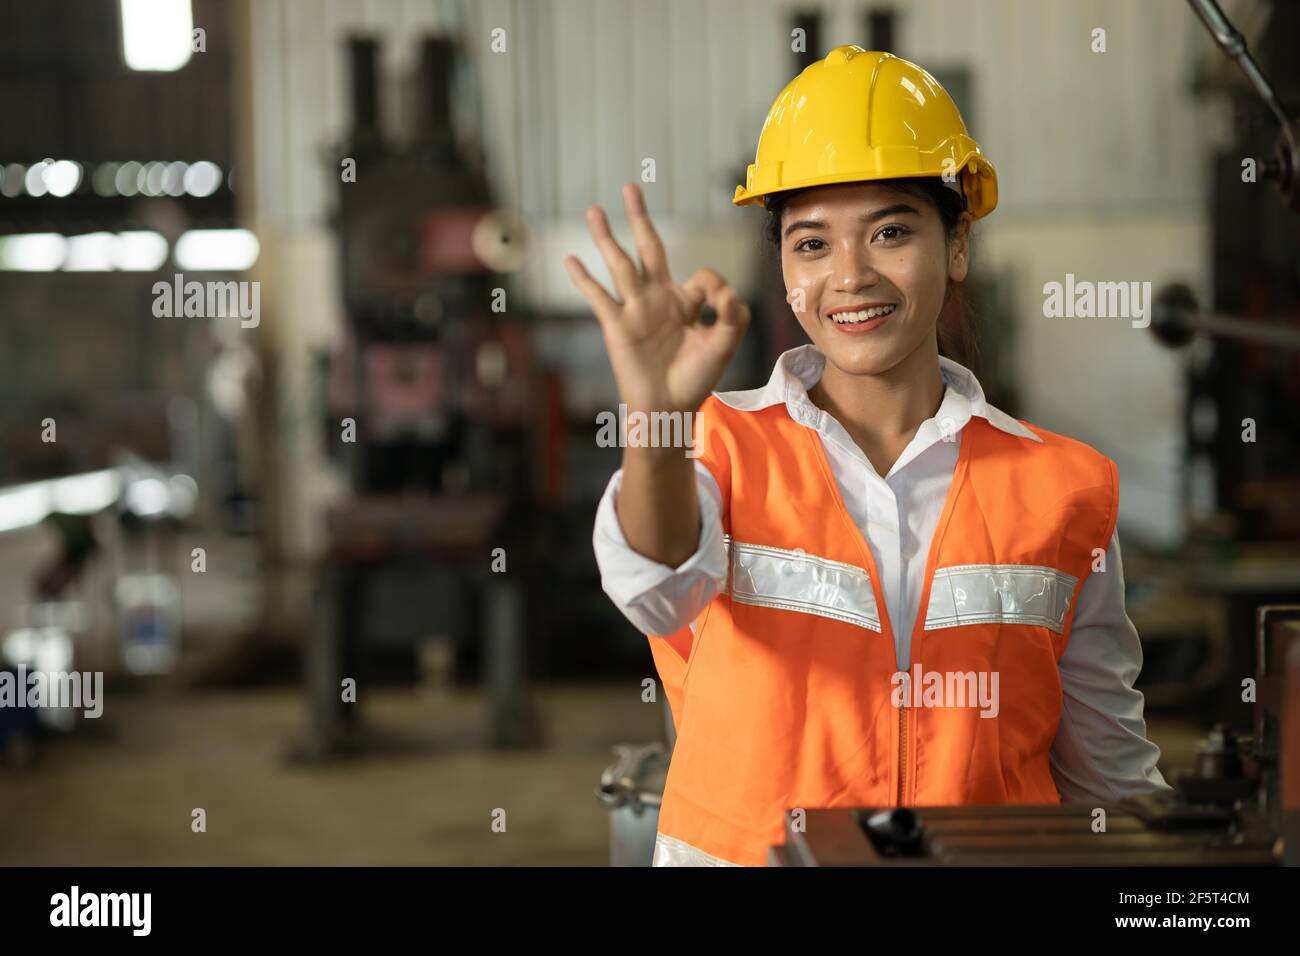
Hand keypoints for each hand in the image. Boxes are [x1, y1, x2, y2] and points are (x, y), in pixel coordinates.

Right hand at [564, 183, 750, 414]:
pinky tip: (569, 260)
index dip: (715, 286)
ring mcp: (634, 309)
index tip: (719, 306)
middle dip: (640, 217)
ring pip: (619, 264)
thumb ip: (732, 314)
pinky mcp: (616, 325)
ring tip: (594, 210)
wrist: (668, 407)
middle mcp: (657, 298)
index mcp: (685, 301)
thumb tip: (722, 291)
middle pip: (648, 248)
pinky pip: (597, 296)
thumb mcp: (724, 344)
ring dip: (606, 237)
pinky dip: (583, 278)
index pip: (702, 275)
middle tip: (631, 187)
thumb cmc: (696, 378)